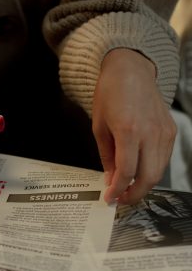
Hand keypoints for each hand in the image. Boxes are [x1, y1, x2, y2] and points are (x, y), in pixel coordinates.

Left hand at [93, 48, 176, 204]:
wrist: (131, 70)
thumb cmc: (110, 95)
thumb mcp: (99, 127)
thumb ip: (106, 156)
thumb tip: (110, 179)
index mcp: (129, 130)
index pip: (127, 172)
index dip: (117, 190)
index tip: (109, 199)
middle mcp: (150, 133)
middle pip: (148, 177)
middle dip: (133, 195)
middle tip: (119, 200)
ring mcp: (164, 132)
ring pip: (159, 171)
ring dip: (143, 186)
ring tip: (127, 190)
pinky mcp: (171, 131)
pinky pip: (164, 159)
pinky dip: (152, 171)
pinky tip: (138, 173)